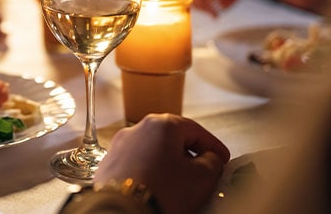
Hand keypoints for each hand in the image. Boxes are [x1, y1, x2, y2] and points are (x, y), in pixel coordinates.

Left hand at [94, 114, 229, 213]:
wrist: (123, 212)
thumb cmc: (160, 193)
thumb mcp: (203, 178)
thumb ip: (213, 162)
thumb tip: (210, 159)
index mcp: (161, 124)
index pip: (195, 130)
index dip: (213, 145)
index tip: (221, 158)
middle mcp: (137, 129)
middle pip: (171, 139)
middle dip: (189, 155)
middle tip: (203, 171)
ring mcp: (120, 147)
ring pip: (152, 152)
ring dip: (168, 165)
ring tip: (180, 185)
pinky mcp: (109, 165)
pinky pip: (136, 165)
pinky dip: (149, 174)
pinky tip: (158, 189)